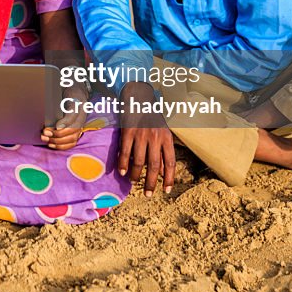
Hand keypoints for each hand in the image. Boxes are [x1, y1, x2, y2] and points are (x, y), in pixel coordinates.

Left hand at [41, 84, 88, 149]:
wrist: (77, 93)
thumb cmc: (68, 92)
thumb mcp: (64, 90)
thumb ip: (58, 97)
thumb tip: (50, 109)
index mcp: (79, 104)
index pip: (74, 115)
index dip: (65, 122)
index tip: (56, 126)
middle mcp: (81, 116)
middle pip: (73, 129)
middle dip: (58, 134)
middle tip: (45, 133)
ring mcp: (80, 125)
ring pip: (72, 138)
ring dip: (58, 141)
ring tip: (46, 139)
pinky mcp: (77, 131)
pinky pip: (72, 142)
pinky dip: (62, 146)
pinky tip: (52, 144)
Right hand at [118, 82, 174, 196]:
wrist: (138, 96)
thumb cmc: (152, 116)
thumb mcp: (162, 132)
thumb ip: (163, 151)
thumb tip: (163, 172)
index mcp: (167, 138)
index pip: (170, 163)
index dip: (169, 178)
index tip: (166, 190)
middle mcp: (156, 137)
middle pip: (154, 166)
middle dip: (151, 183)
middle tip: (148, 194)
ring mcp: (141, 135)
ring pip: (139, 161)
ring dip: (135, 175)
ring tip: (133, 182)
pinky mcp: (128, 132)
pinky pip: (125, 152)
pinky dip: (123, 164)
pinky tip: (122, 172)